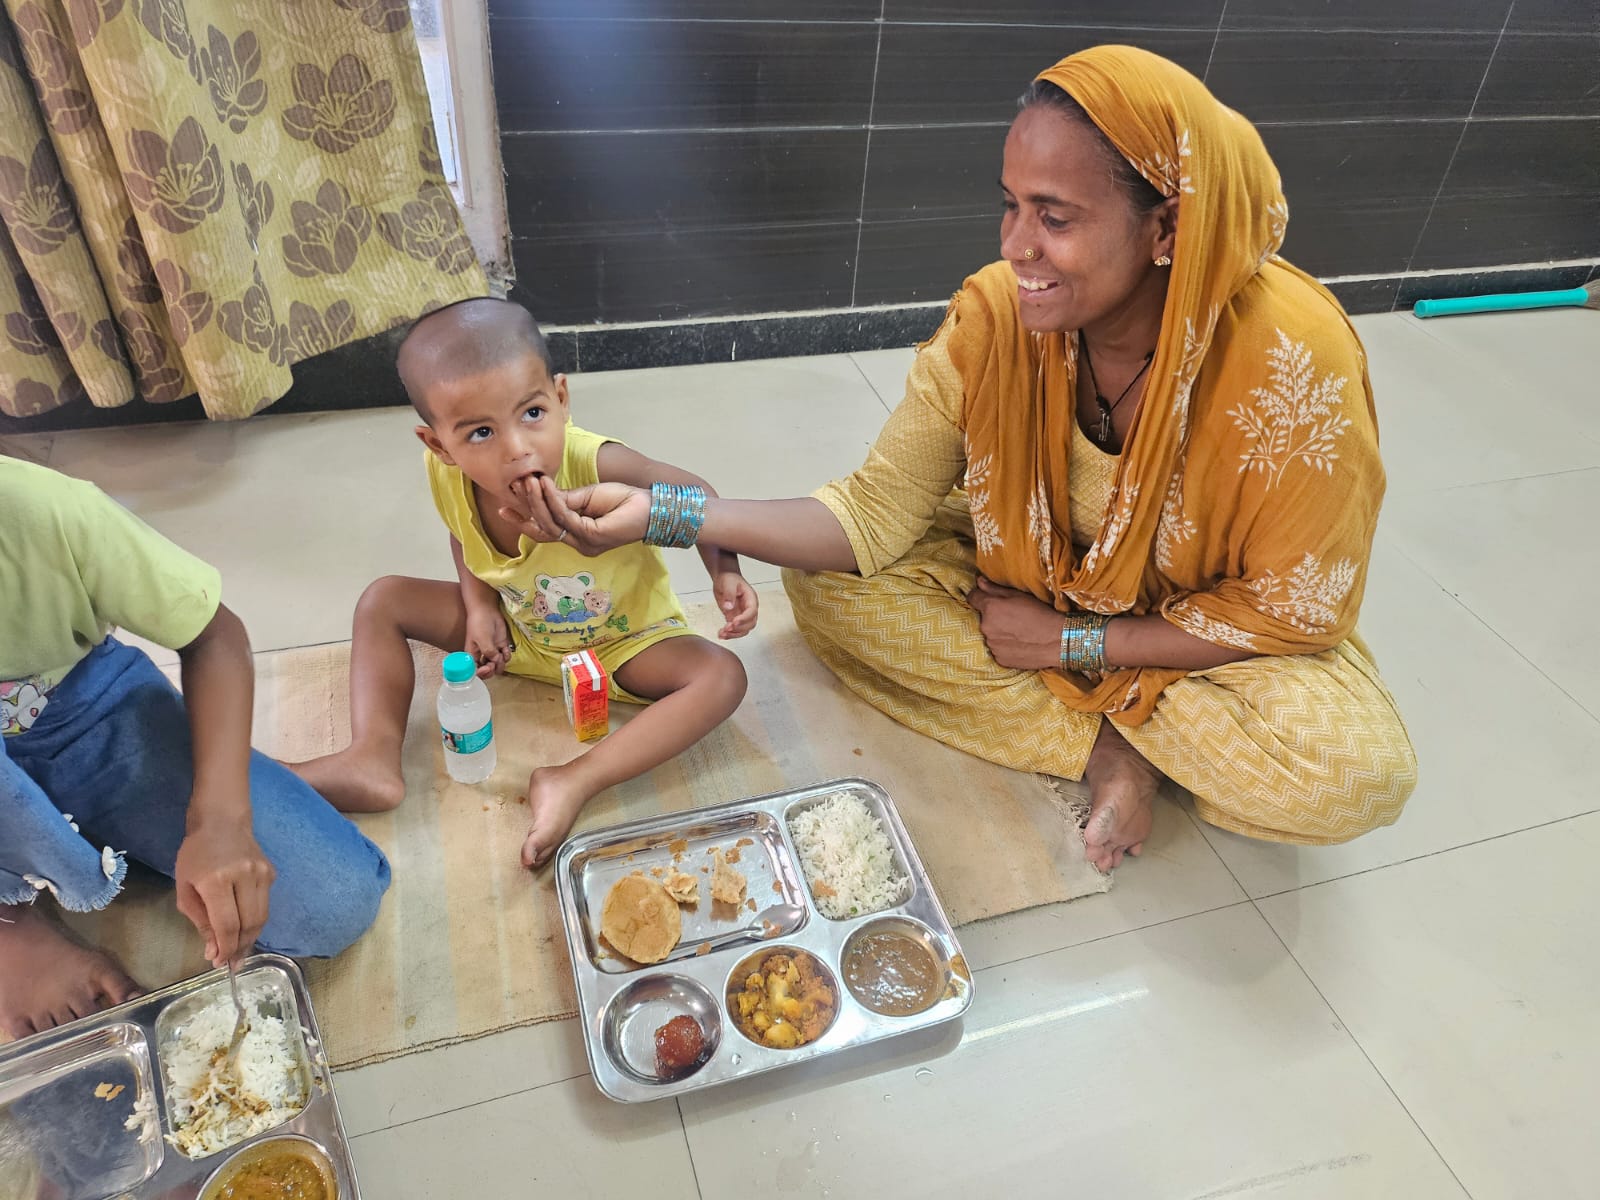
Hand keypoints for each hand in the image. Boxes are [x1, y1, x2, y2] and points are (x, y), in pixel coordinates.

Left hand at [174, 818, 274, 965]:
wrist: (221, 821)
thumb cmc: (195, 855)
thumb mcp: (186, 889)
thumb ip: (201, 922)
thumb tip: (214, 952)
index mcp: (216, 881)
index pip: (227, 925)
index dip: (225, 949)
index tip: (219, 964)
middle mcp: (244, 876)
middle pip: (249, 924)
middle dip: (239, 948)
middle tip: (231, 963)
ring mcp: (262, 873)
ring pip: (262, 917)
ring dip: (251, 938)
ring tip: (239, 950)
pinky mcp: (271, 872)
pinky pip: (265, 904)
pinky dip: (255, 920)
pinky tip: (245, 926)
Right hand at [465, 605, 511, 676]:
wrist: (486, 610)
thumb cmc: (479, 623)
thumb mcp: (481, 639)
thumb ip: (488, 652)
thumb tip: (496, 660)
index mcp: (472, 656)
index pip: (475, 671)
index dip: (482, 673)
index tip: (487, 668)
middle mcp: (482, 655)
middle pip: (488, 671)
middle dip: (492, 670)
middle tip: (494, 663)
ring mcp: (492, 651)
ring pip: (498, 665)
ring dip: (500, 664)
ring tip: (500, 655)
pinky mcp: (501, 645)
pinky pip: (505, 657)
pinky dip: (507, 656)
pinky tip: (505, 650)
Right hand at [501, 477, 650, 555]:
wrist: (650, 505)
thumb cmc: (624, 501)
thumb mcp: (588, 497)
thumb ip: (565, 499)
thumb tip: (542, 493)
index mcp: (577, 535)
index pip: (545, 530)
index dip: (524, 519)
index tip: (504, 507)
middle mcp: (579, 544)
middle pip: (543, 529)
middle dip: (526, 508)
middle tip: (515, 488)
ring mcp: (585, 542)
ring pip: (551, 524)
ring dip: (538, 501)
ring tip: (529, 481)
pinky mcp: (592, 536)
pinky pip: (565, 517)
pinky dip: (553, 500)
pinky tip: (546, 485)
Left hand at [713, 572, 758, 638]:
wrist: (724, 577)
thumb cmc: (729, 578)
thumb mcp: (728, 583)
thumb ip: (729, 594)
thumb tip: (729, 606)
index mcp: (751, 598)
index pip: (752, 611)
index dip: (744, 618)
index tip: (734, 622)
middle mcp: (748, 608)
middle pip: (750, 624)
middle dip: (739, 628)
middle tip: (727, 628)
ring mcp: (742, 614)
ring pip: (743, 629)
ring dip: (734, 634)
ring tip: (722, 634)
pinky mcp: (734, 618)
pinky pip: (735, 629)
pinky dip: (729, 634)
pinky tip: (721, 634)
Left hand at [967, 576, 1064, 670]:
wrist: (1057, 641)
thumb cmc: (1040, 614)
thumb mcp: (1018, 595)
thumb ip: (994, 588)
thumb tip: (978, 582)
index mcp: (990, 608)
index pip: (972, 598)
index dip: (980, 596)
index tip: (987, 598)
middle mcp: (986, 627)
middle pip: (982, 618)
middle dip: (992, 616)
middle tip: (1012, 617)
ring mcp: (992, 645)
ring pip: (990, 634)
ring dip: (998, 632)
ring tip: (1018, 632)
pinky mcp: (999, 659)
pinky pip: (997, 649)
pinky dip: (1005, 646)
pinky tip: (1019, 643)